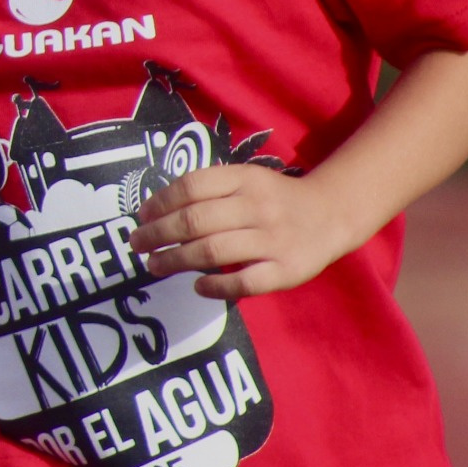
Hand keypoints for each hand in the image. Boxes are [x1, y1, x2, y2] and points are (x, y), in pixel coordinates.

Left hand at [128, 165, 357, 299]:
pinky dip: (216, 286)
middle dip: (157, 234)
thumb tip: (155, 212)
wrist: (331, 214)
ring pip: (213, 251)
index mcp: (244, 179)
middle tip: (136, 244)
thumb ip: (208, 190)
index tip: (141, 217)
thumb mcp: (245, 180)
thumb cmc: (274, 198)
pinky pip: (244, 282)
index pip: (191, 187)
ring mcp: (273, 239)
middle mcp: (258, 206)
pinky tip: (198, 286)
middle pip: (195, 221)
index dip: (159, 203)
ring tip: (154, 265)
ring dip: (175, 260)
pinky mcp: (287, 270)